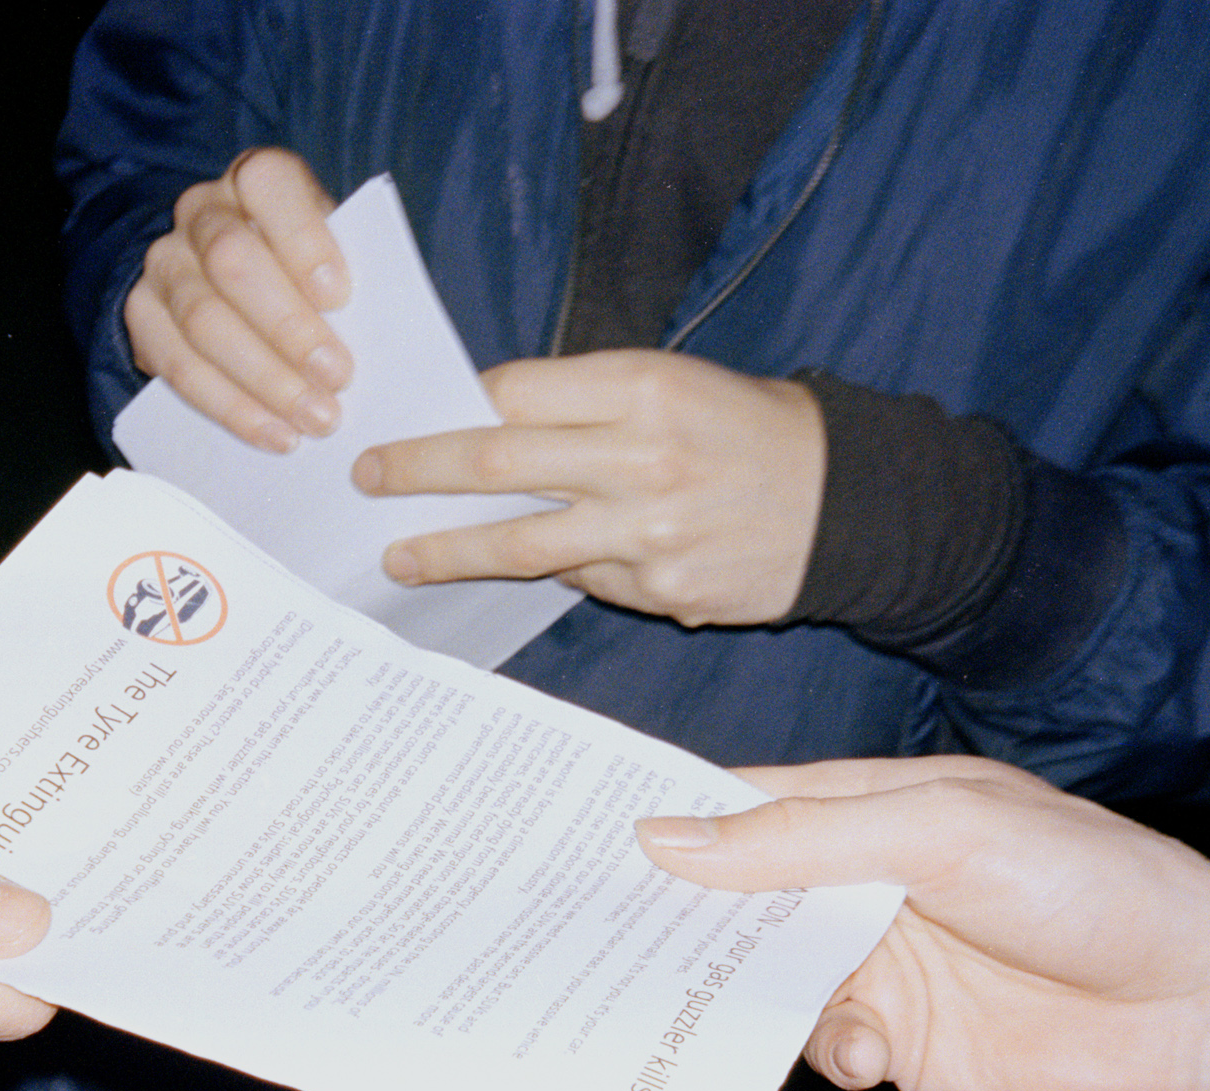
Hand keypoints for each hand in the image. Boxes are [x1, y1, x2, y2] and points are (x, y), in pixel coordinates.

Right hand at [124, 146, 351, 452]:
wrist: (225, 280)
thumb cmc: (301, 268)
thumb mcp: (331, 249)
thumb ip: (347, 272)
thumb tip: (390, 328)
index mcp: (255, 179)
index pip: (269, 185)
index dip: (303, 240)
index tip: (340, 296)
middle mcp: (202, 211)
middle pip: (231, 262)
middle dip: (288, 327)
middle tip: (338, 377)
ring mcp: (165, 262)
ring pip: (203, 320)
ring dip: (265, 378)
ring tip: (316, 418)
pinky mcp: (142, 315)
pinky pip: (178, 366)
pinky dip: (231, 406)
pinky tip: (274, 432)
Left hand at [359, 350, 824, 626]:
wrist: (845, 501)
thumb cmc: (746, 429)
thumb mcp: (673, 383)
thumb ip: (584, 401)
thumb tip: (486, 424)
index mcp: (640, 387)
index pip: (513, 396)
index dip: (453, 412)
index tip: (406, 421)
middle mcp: (641, 458)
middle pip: (497, 466)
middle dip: (417, 473)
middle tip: (364, 478)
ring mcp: (652, 532)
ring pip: (523, 545)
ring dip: (448, 550)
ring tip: (398, 558)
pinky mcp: (665, 588)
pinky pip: (584, 582)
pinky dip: (550, 574)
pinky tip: (514, 572)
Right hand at [634, 756, 1209, 1090]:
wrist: (1201, 1005)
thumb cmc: (1088, 886)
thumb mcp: (938, 833)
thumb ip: (801, 841)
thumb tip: (666, 838)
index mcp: (869, 809)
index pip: (740, 805)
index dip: (664, 821)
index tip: (573, 840)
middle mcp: (861, 886)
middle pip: (734, 902)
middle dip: (674, 923)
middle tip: (593, 942)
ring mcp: (879, 969)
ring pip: (763, 985)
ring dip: (741, 1000)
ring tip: (716, 1012)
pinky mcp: (903, 1047)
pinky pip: (821, 1053)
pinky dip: (829, 1059)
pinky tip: (875, 1060)